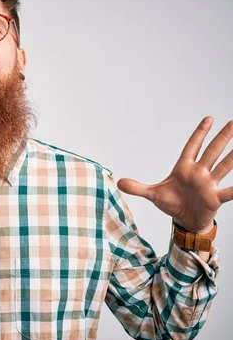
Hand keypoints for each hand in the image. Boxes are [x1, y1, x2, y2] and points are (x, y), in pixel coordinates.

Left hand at [117, 116, 232, 232]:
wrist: (184, 221)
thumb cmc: (171, 203)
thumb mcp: (153, 194)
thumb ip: (137, 187)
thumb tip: (118, 182)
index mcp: (184, 169)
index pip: (192, 147)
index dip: (200, 133)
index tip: (208, 118)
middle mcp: (199, 173)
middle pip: (211, 152)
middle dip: (222, 138)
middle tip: (232, 122)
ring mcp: (209, 184)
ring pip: (223, 167)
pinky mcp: (215, 197)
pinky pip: (230, 191)